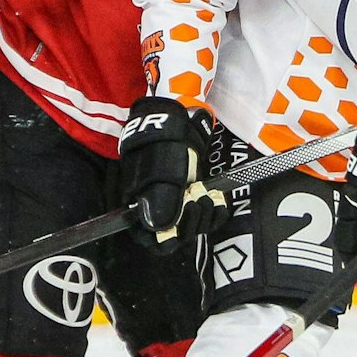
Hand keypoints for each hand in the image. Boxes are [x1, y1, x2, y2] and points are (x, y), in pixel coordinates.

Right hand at [117, 96, 225, 250]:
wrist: (179, 119)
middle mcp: (158, 207)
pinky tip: (217, 202)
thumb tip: (160, 227)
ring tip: (206, 198)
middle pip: (174, 235)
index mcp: (140, 204)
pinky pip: (208, 216)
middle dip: (188, 225)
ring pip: (192, 227)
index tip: (177, 227)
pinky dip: (215, 213)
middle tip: (195, 203)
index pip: (149, 237)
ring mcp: (178, 202)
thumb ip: (161, 198)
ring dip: (203, 218)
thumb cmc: (165, 142)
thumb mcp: (162, 168)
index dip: (164, 238)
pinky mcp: (195, 195)